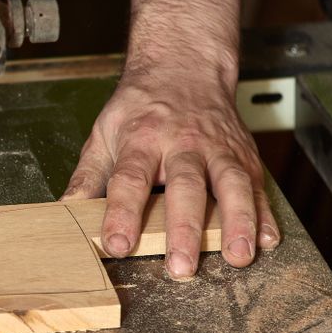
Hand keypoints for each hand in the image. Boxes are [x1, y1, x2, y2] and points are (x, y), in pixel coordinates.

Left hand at [61, 68, 279, 278]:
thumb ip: (88, 175)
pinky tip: (267, 239)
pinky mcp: (243, 155)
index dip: (121, 213)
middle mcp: (183, 143)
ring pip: (230, 184)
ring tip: (236, 256)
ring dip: (236, 222)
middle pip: (185, 186)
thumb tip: (64, 210)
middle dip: (184, 229)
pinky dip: (264, 213)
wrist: (183, 66)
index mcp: (142, 139)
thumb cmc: (140, 106)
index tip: (117, 244)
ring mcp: (217, 148)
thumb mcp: (104, 132)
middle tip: (181, 267)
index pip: (129, 179)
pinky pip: (256, 184)